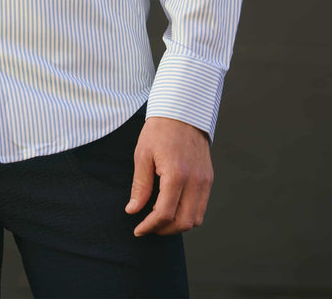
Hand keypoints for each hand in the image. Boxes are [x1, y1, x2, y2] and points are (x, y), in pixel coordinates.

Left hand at [125, 116, 213, 236]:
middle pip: (183, 222)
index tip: (138, 229)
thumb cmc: (159, 130)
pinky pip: (201, 207)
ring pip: (195, 219)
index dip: (150, 226)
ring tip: (159, 219)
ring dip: (177, 225)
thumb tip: (133, 210)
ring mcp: (204, 180)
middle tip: (147, 226)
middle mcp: (195, 180)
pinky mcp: (208, 178)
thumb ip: (140, 185)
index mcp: (176, 174)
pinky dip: (188, 214)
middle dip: (163, 230)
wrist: (182, 111)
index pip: (165, 213)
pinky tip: (173, 207)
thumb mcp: (143, 154)